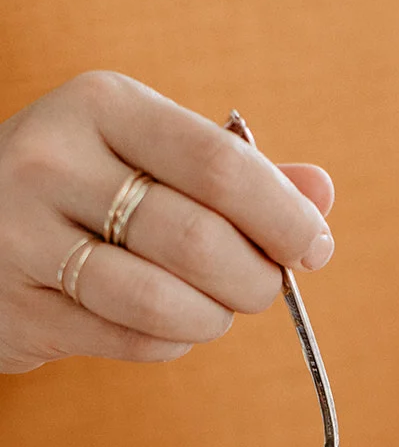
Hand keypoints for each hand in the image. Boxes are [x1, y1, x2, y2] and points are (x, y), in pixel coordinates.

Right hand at [0, 71, 334, 374]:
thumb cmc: (86, 186)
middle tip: (265, 287)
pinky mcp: (19, 306)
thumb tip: (320, 191)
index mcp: (102, 106)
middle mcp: (54, 161)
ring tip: (216, 308)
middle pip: (198, 240)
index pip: (220, 166)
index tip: (313, 248)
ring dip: (214, 318)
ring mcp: (24, 236)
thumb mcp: (151, 153)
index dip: (284, 217)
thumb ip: (238, 173)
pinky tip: (169, 323)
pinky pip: (131, 339)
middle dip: (256, 278)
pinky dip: (173, 340)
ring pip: (162, 300)